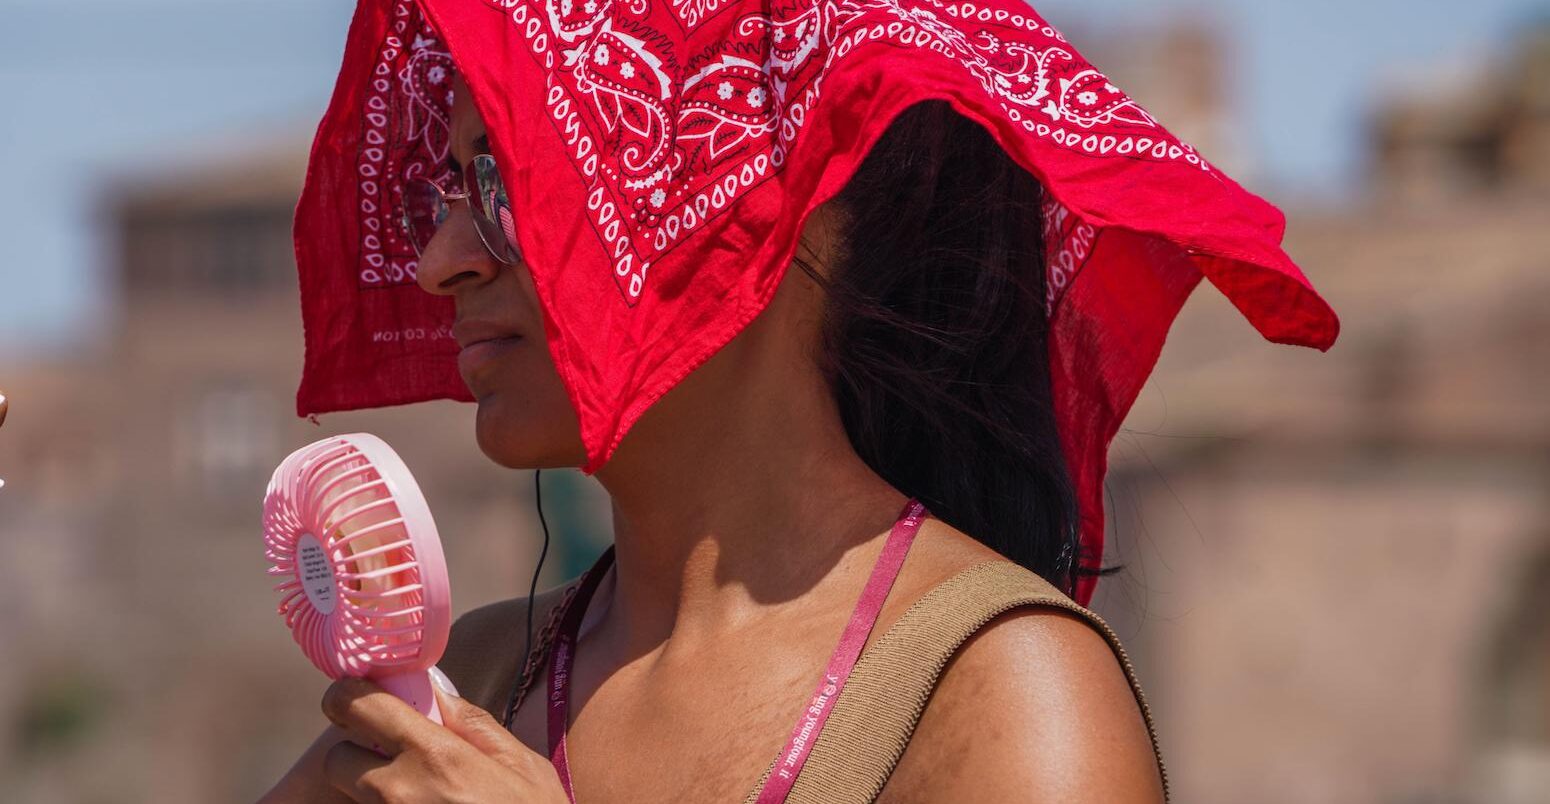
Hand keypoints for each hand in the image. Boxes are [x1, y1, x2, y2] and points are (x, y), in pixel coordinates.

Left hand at [319, 669, 568, 802]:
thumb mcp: (522, 766)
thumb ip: (473, 724)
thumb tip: (436, 691)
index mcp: (436, 756)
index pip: (356, 706)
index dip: (348, 697)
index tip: (357, 699)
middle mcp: (400, 793)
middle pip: (336, 760)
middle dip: (358, 755)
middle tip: (394, 762)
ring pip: (351, 798)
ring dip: (372, 793)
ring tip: (419, 797)